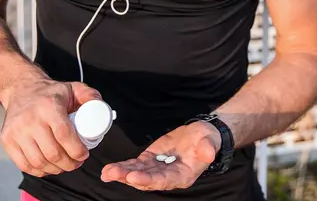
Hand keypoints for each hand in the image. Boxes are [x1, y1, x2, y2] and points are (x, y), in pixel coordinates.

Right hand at [0, 77, 101, 177]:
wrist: (22, 90)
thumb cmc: (50, 93)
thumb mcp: (73, 88)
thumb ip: (90, 95)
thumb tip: (101, 106)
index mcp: (49, 106)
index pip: (64, 135)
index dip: (76, 150)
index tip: (84, 154)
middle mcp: (30, 119)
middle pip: (52, 152)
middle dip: (69, 163)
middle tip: (76, 163)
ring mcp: (16, 131)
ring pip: (38, 161)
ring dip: (55, 169)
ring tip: (64, 165)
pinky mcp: (7, 140)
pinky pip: (24, 164)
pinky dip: (38, 170)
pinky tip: (48, 167)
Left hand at [101, 121, 221, 190]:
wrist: (202, 136)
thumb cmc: (207, 140)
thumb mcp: (210, 141)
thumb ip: (208, 148)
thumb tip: (208, 154)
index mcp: (182, 175)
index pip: (163, 180)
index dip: (148, 179)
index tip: (133, 177)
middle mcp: (168, 176)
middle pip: (146, 180)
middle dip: (128, 177)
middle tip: (112, 173)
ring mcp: (157, 169)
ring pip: (137, 174)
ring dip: (122, 173)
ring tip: (106, 173)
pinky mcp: (150, 160)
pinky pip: (135, 165)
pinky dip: (123, 167)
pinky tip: (109, 169)